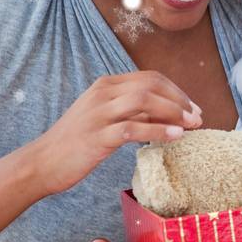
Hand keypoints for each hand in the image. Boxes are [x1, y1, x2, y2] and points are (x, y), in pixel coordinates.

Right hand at [28, 72, 202, 196]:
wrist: (42, 162)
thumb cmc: (76, 142)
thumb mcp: (104, 117)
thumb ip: (132, 111)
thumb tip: (167, 111)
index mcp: (106, 86)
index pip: (150, 78)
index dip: (176, 91)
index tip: (193, 107)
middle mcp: (103, 94)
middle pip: (151, 86)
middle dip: (180, 100)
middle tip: (198, 117)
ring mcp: (98, 114)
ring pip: (144, 101)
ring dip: (174, 112)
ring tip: (192, 126)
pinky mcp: (97, 136)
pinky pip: (133, 128)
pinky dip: (158, 130)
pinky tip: (175, 136)